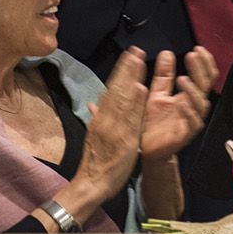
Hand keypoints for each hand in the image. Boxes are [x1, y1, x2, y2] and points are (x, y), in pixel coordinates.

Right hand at [75, 47, 149, 199]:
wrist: (91, 183)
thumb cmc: (95, 160)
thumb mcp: (94, 135)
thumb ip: (97, 117)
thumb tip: (95, 103)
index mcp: (100, 118)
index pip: (111, 90)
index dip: (120, 72)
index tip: (128, 57)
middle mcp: (106, 119)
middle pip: (117, 89)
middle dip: (127, 69)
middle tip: (136, 50)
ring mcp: (114, 128)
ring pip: (123, 99)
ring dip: (132, 78)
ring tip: (140, 60)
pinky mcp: (123, 139)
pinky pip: (131, 118)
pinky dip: (135, 103)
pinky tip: (141, 89)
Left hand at [139, 46, 217, 163]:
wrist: (147, 148)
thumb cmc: (153, 122)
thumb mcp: (157, 93)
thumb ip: (163, 75)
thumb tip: (167, 53)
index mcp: (189, 96)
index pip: (204, 76)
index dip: (204, 62)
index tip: (197, 49)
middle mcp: (194, 107)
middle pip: (205, 85)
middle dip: (201, 69)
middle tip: (192, 55)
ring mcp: (191, 121)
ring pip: (201, 104)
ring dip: (193, 90)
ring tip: (182, 78)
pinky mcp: (185, 135)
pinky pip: (192, 123)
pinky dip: (188, 112)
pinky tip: (181, 103)